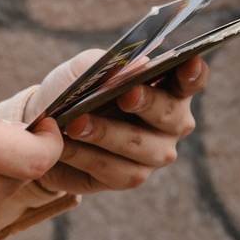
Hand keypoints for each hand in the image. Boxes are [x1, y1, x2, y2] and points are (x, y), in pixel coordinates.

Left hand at [24, 49, 206, 195]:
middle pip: (171, 114)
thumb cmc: (76, 91)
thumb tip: (129, 69)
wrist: (45, 129)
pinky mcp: (129, 177)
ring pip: (139, 145)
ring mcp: (155, 154)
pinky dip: (85, 155)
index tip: (189, 61)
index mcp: (170, 88)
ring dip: (106, 134)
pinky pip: (112, 169)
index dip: (193, 73)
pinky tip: (65, 146)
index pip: (192, 80)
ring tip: (75, 123)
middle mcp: (172, 123)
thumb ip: (106, 66)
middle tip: (126, 94)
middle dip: (148, 103)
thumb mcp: (83, 70)